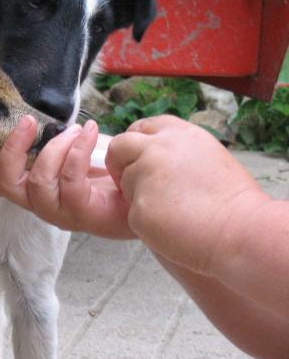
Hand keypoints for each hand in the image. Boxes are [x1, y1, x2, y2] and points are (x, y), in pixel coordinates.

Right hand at [0, 116, 132, 237]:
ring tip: (77, 129)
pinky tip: (90, 132)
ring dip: (55, 147)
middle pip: (9, 183)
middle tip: (29, 121)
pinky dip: (78, 149)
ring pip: (38, 180)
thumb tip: (38, 121)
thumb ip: (52, 141)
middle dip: (13, 149)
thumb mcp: (75, 150)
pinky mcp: (84, 214)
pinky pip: (70, 179)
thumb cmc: (107, 169)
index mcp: (33, 188)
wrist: (145, 192)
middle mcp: (41, 203)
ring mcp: (61, 212)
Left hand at [106, 115, 267, 274]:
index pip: (143, 127)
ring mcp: (145, 175)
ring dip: (138, 196)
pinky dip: (147, 222)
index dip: (135, 142)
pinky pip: (133, 213)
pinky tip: (172, 228)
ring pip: (125, 182)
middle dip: (117, 162)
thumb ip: (178, 152)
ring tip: (172, 211)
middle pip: (120, 146)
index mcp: (179, 134)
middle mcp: (159, 148)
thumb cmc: (233, 201)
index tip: (135, 156)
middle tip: (125, 180)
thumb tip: (156, 153)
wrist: (241, 232)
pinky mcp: (139, 206)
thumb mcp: (208, 157)